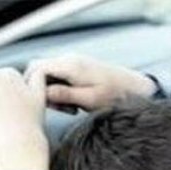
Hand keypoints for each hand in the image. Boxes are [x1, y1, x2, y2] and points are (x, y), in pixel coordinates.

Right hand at [25, 55, 156, 110]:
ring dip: (53, 93)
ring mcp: (73, 63)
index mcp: (71, 66)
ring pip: (48, 76)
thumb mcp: (90, 100)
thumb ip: (65, 95)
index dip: (35, 88)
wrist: (136, 89)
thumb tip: (43, 94)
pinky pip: (59, 78)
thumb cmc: (116, 96)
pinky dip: (62, 92)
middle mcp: (69, 60)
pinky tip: (75, 104)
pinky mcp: (78, 69)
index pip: (36, 69)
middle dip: (42, 91)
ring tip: (71, 109)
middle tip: (60, 109)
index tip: (48, 105)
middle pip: (39, 71)